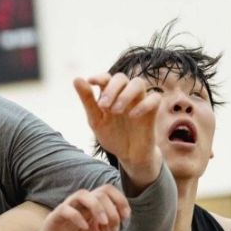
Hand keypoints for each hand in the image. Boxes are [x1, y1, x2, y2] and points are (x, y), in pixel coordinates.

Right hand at [31, 185, 129, 230]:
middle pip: (100, 192)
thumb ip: (107, 225)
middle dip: (112, 210)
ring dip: (98, 208)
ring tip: (103, 223)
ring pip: (83, 194)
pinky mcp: (55, 216)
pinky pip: (66, 209)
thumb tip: (120, 217)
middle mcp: (80, 202)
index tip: (126, 217)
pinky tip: (85, 228)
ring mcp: (67, 207)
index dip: (120, 200)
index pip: (107, 190)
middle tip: (113, 229)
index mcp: (91, 205)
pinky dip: (78, 217)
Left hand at [74, 73, 161, 188]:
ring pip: (138, 83)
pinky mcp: (152, 110)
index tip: (91, 81)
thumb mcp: (96, 120)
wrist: (128, 154)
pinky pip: (154, 98)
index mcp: (110, 95)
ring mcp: (140, 100)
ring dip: (125, 94)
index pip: (107, 78)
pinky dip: (143, 104)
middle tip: (103, 106)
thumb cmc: (112, 135)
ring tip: (115, 111)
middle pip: (121, 78)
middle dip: (111, 89)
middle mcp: (125, 94)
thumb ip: (87, 100)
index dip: (100, 77)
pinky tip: (132, 115)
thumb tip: (76, 79)